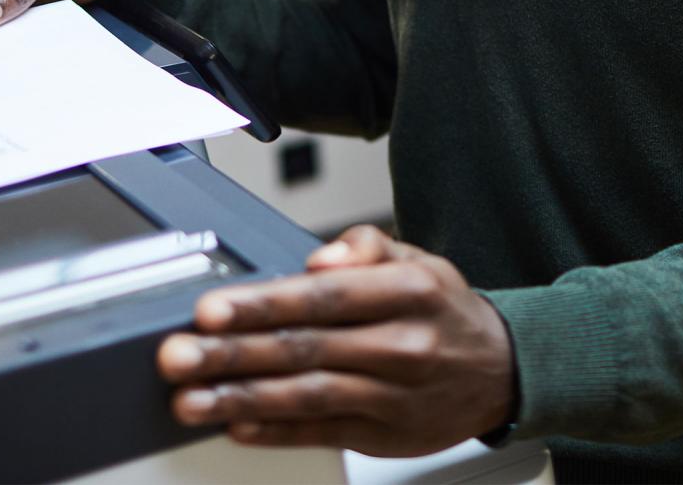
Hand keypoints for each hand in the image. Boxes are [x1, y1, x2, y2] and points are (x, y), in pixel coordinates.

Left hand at [155, 225, 516, 455]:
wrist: (503, 371)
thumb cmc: (445, 312)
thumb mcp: (418, 260)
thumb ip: (364, 248)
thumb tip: (318, 259)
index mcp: (408, 292)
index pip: (323, 297)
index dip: (263, 304)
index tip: (211, 310)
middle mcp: (403, 344)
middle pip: (306, 349)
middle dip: (233, 354)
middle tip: (178, 356)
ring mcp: (394, 396)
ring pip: (308, 397)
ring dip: (241, 398)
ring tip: (191, 399)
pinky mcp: (385, 434)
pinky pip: (322, 433)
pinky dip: (276, 431)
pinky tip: (237, 424)